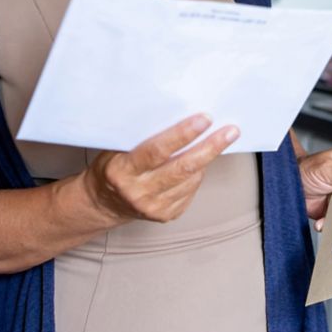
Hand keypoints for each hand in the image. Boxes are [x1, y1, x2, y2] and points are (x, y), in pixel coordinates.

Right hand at [83, 113, 239, 224]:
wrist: (102, 202)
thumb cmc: (112, 166)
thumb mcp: (117, 148)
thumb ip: (142, 137)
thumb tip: (179, 116)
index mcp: (122, 170)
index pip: (157, 151)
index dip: (183, 134)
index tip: (204, 119)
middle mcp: (138, 192)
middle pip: (182, 168)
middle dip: (210, 147)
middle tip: (230, 131)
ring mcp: (153, 207)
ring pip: (191, 179)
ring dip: (207, 158)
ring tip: (219, 139)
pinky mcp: (165, 216)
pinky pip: (190, 191)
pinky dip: (197, 174)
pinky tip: (199, 162)